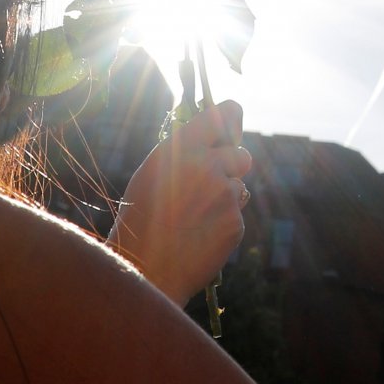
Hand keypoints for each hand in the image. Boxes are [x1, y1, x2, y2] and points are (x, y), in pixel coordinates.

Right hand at [110, 100, 252, 306]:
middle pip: (242, 154)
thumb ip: (186, 153)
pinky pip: (235, 215)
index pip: (225, 113)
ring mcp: (225, 195)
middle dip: (233, 167)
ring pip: (238, 188)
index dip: (231, 121)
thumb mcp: (152, 174)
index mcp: (181, 148)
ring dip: (225, 198)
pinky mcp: (235, 223)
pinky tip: (198, 237)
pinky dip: (222, 224)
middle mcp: (208, 166)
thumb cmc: (141, 221)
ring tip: (192, 219)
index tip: (231, 127)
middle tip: (212, 184)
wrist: (143, 270)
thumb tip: (215, 140)